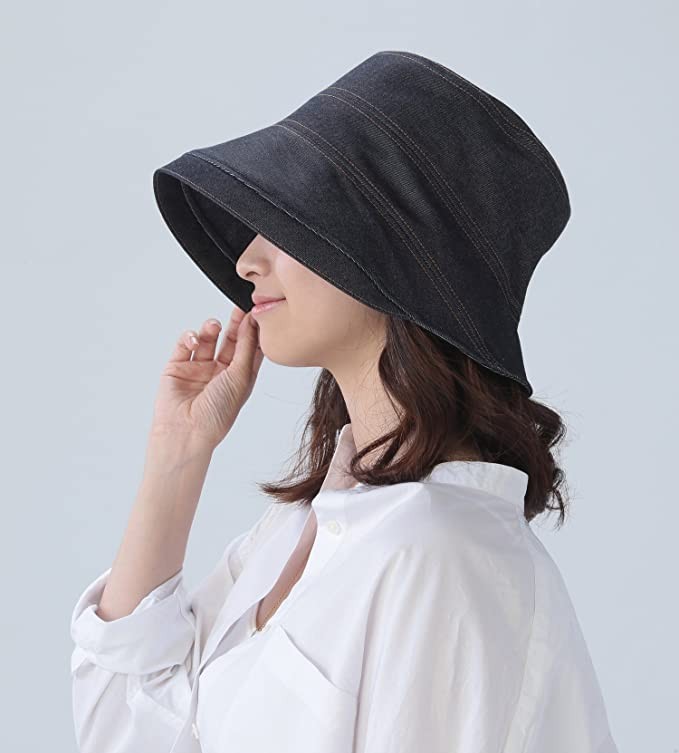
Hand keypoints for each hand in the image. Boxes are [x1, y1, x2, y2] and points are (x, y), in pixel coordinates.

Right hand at [150, 308, 263, 449]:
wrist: (186, 430)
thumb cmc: (218, 411)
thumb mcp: (241, 377)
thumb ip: (246, 347)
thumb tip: (253, 322)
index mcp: (240, 376)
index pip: (250, 348)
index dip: (254, 330)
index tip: (257, 311)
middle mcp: (220, 371)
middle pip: (230, 340)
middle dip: (235, 323)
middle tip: (239, 306)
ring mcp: (199, 368)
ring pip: (207, 340)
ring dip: (210, 329)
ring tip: (214, 326)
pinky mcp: (177, 367)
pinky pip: (184, 344)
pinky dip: (189, 338)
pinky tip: (194, 342)